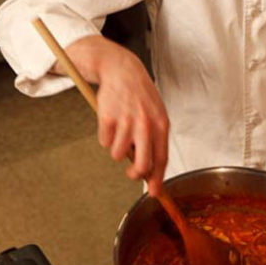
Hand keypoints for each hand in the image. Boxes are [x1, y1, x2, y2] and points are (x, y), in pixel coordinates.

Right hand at [67, 35, 169, 195]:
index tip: (154, 192)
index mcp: (161, 125)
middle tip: (131, 174)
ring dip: (117, 149)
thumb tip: (151, 168)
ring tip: (120, 132)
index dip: (157, 178)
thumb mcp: (156, 115)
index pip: (161, 158)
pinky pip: (104, 142)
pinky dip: (105, 137)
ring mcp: (126, 122)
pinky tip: (111, 122)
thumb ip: (155, 139)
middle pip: (141, 164)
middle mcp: (146, 125)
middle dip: (135, 174)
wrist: (123, 71)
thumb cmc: (142, 97)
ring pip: (118, 155)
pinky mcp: (107, 118)